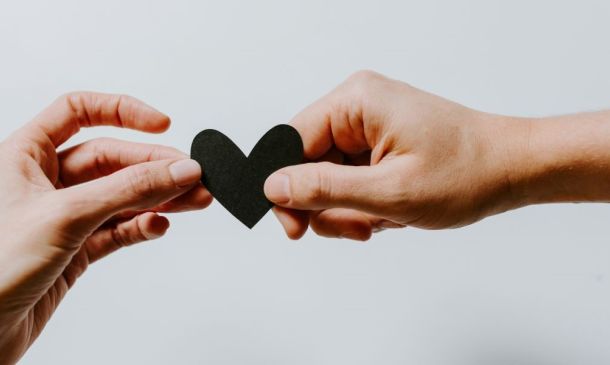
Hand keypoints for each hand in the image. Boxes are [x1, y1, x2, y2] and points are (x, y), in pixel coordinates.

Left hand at [0, 92, 211, 363]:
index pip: (78, 111)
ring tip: (195, 200)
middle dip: (155, 167)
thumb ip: (127, 190)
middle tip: (193, 176)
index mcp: (25, 155)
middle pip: (112, 159)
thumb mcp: (66, 215)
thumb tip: (178, 169)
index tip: (161, 124)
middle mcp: (45, 182)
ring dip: (159, 198)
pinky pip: (118, 229)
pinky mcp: (75, 248)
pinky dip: (142, 227)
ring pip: (121, 196)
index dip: (122, 112)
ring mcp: (63, 216)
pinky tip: (158, 226)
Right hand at [264, 70, 528, 239]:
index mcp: (355, 102)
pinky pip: (349, 180)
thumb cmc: (467, 173)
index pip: (289, 142)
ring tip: (384, 219)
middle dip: (328, 205)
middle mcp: (357, 107)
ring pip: (328, 178)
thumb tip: (273, 187)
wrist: (513, 169)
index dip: (285, 189)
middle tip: (359, 227)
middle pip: (307, 164)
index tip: (295, 229)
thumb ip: (324, 189)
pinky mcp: (378, 144)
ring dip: (349, 210)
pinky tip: (391, 212)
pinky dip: (364, 204)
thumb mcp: (389, 191)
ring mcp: (368, 126)